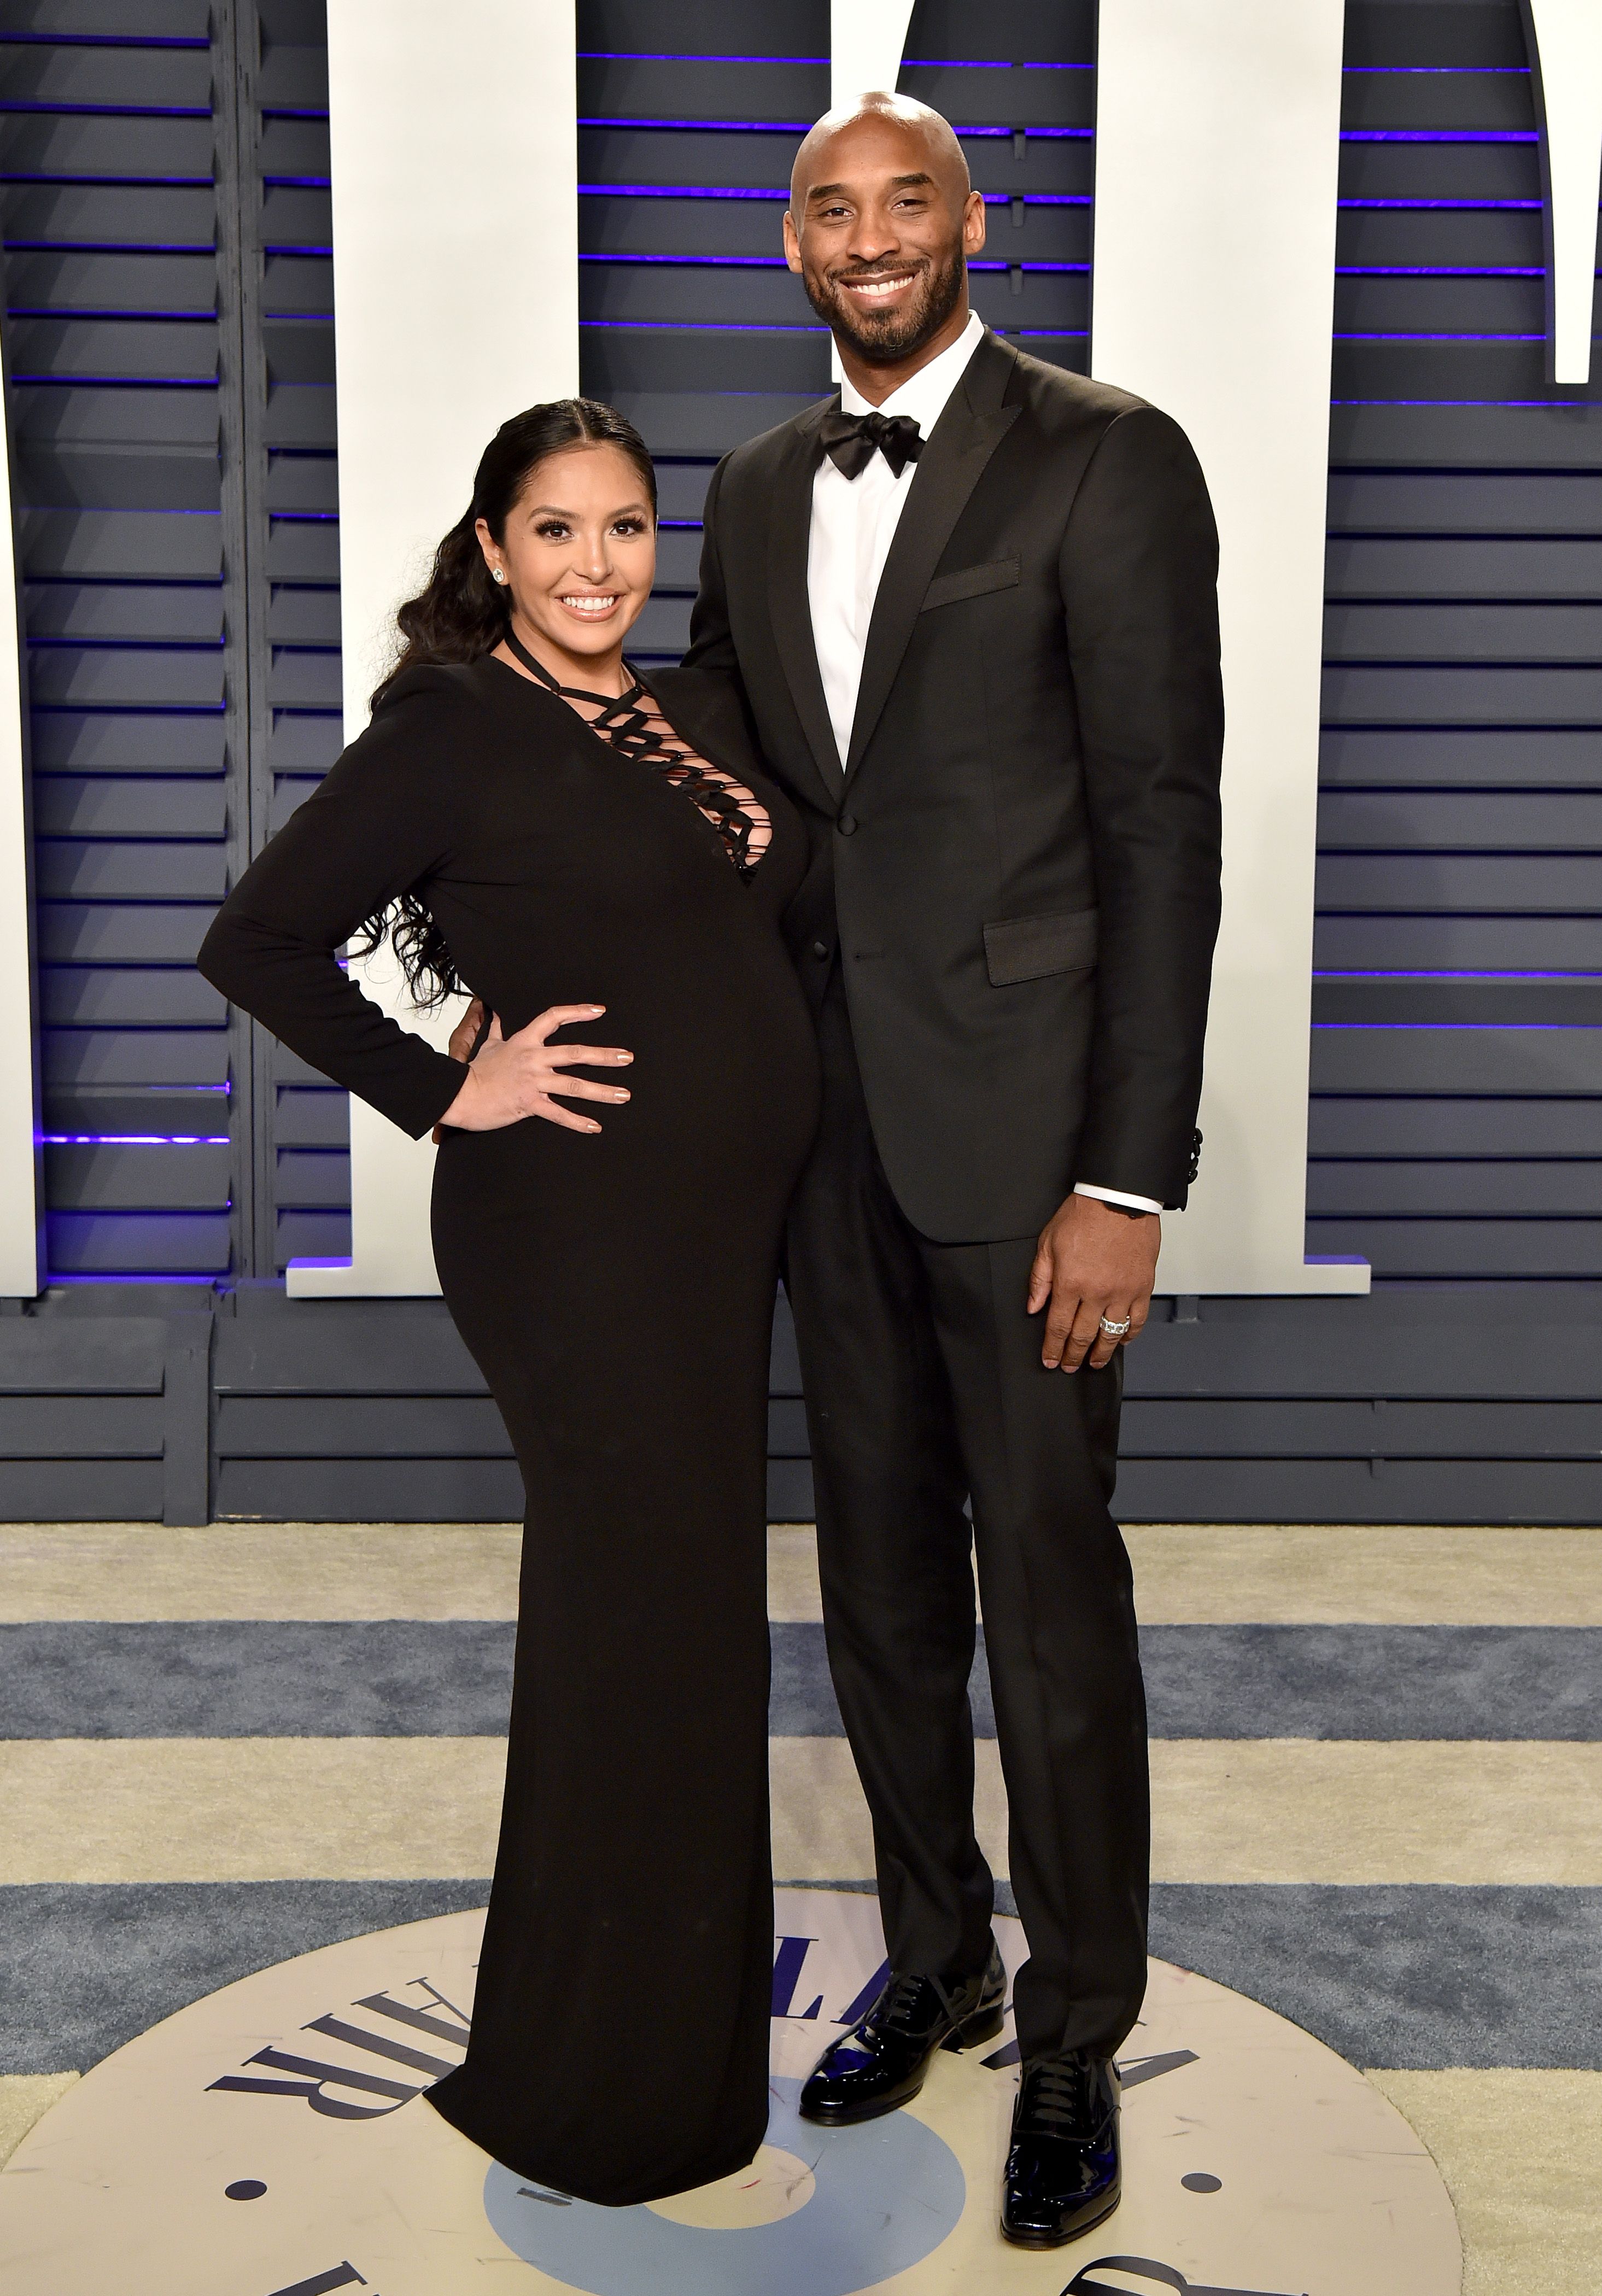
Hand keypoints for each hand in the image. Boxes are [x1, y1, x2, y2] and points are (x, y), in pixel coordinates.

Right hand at [438, 1004, 631, 1135]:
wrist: (458, 1094)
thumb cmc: (474, 1071)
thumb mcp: (488, 1044)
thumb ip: (499, 1027)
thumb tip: (496, 1009)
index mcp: (525, 1041)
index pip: (554, 1018)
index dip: (577, 1012)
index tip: (600, 1011)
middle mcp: (533, 1059)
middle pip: (575, 1053)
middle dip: (604, 1055)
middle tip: (627, 1057)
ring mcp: (533, 1082)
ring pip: (574, 1085)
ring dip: (602, 1091)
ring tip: (623, 1095)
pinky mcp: (528, 1103)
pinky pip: (558, 1113)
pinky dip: (577, 1121)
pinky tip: (594, 1127)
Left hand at [1027, 1192, 1159, 1372]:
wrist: (1118, 1198)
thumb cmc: (1083, 1215)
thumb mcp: (1048, 1243)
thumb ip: (1039, 1279)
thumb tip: (1033, 1307)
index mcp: (1070, 1283)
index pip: (1058, 1327)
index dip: (1053, 1349)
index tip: (1050, 1360)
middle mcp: (1097, 1292)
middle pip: (1083, 1336)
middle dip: (1073, 1356)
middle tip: (1069, 1366)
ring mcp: (1123, 1292)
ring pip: (1111, 1334)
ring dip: (1101, 1353)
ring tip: (1094, 1362)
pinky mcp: (1143, 1287)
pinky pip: (1137, 1320)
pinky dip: (1129, 1334)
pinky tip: (1122, 1340)